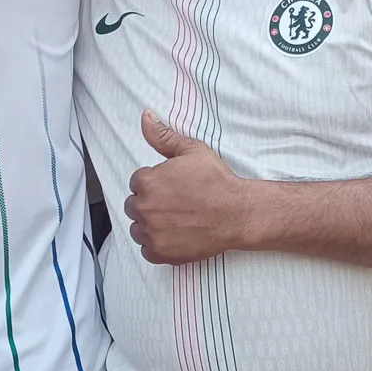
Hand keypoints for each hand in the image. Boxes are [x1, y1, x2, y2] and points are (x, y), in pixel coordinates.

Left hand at [126, 112, 245, 263]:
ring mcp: (151, 233)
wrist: (237, 213)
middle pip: (134, 205)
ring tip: (175, 219)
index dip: (155, 183)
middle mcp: (144, 208)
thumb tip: (146, 116)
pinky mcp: (160, 253)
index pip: (137, 182)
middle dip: (150, 203)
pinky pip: (146, 249)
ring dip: (150, 224)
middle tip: (175, 203)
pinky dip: (157, 244)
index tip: (172, 186)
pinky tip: (175, 234)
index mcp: (147, 182)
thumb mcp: (191, 151)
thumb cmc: (216, 181)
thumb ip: (163, 136)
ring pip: (138, 228)